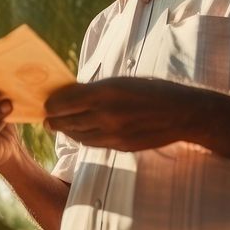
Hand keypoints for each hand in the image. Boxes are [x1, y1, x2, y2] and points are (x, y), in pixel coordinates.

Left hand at [44, 76, 193, 150]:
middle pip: (66, 121)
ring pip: (77, 135)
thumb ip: (95, 90)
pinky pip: (93, 144)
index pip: (63, 102)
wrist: (182, 113)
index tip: (47, 103)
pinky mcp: (120, 147)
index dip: (52, 104)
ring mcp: (113, 134)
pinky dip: (82, 138)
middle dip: (54, 119)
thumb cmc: (153, 90)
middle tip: (46, 117)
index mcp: (104, 93)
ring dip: (65, 130)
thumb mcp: (121, 82)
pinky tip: (79, 133)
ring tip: (58, 126)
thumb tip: (71, 94)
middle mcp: (105, 115)